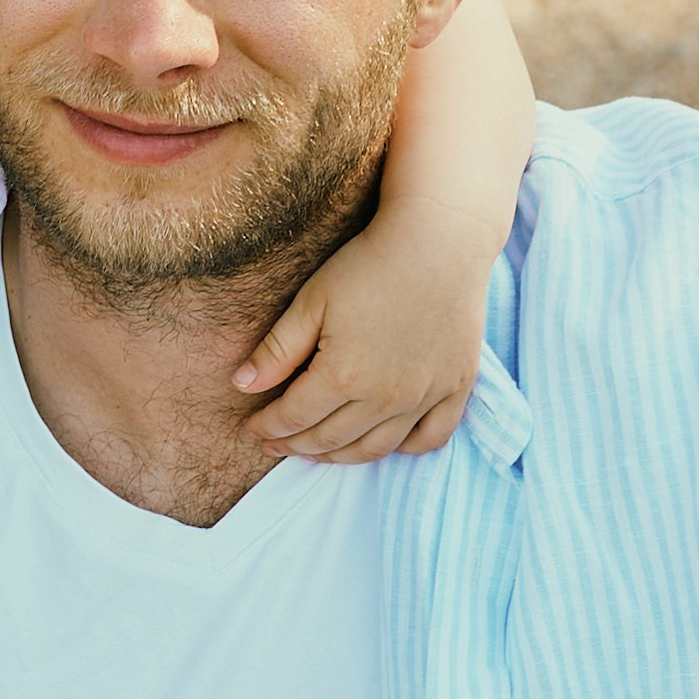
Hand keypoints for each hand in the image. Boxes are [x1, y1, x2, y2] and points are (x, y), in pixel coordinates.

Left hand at [235, 208, 494, 462]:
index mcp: (343, 377)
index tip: (253, 429)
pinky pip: (430, 438)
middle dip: (296, 445)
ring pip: (375, 448)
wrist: (440, 241)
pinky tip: (381, 441)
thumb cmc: (368, 265)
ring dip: (340, 457)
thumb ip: (277, 350)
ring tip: (317, 451)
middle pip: (330, 440)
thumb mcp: (311, 302)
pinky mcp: (456, 387)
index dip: (268, 427)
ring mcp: (425, 397)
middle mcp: (385, 398)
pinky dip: (404, 448)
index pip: (294, 418)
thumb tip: (242, 386)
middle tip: (276, 444)